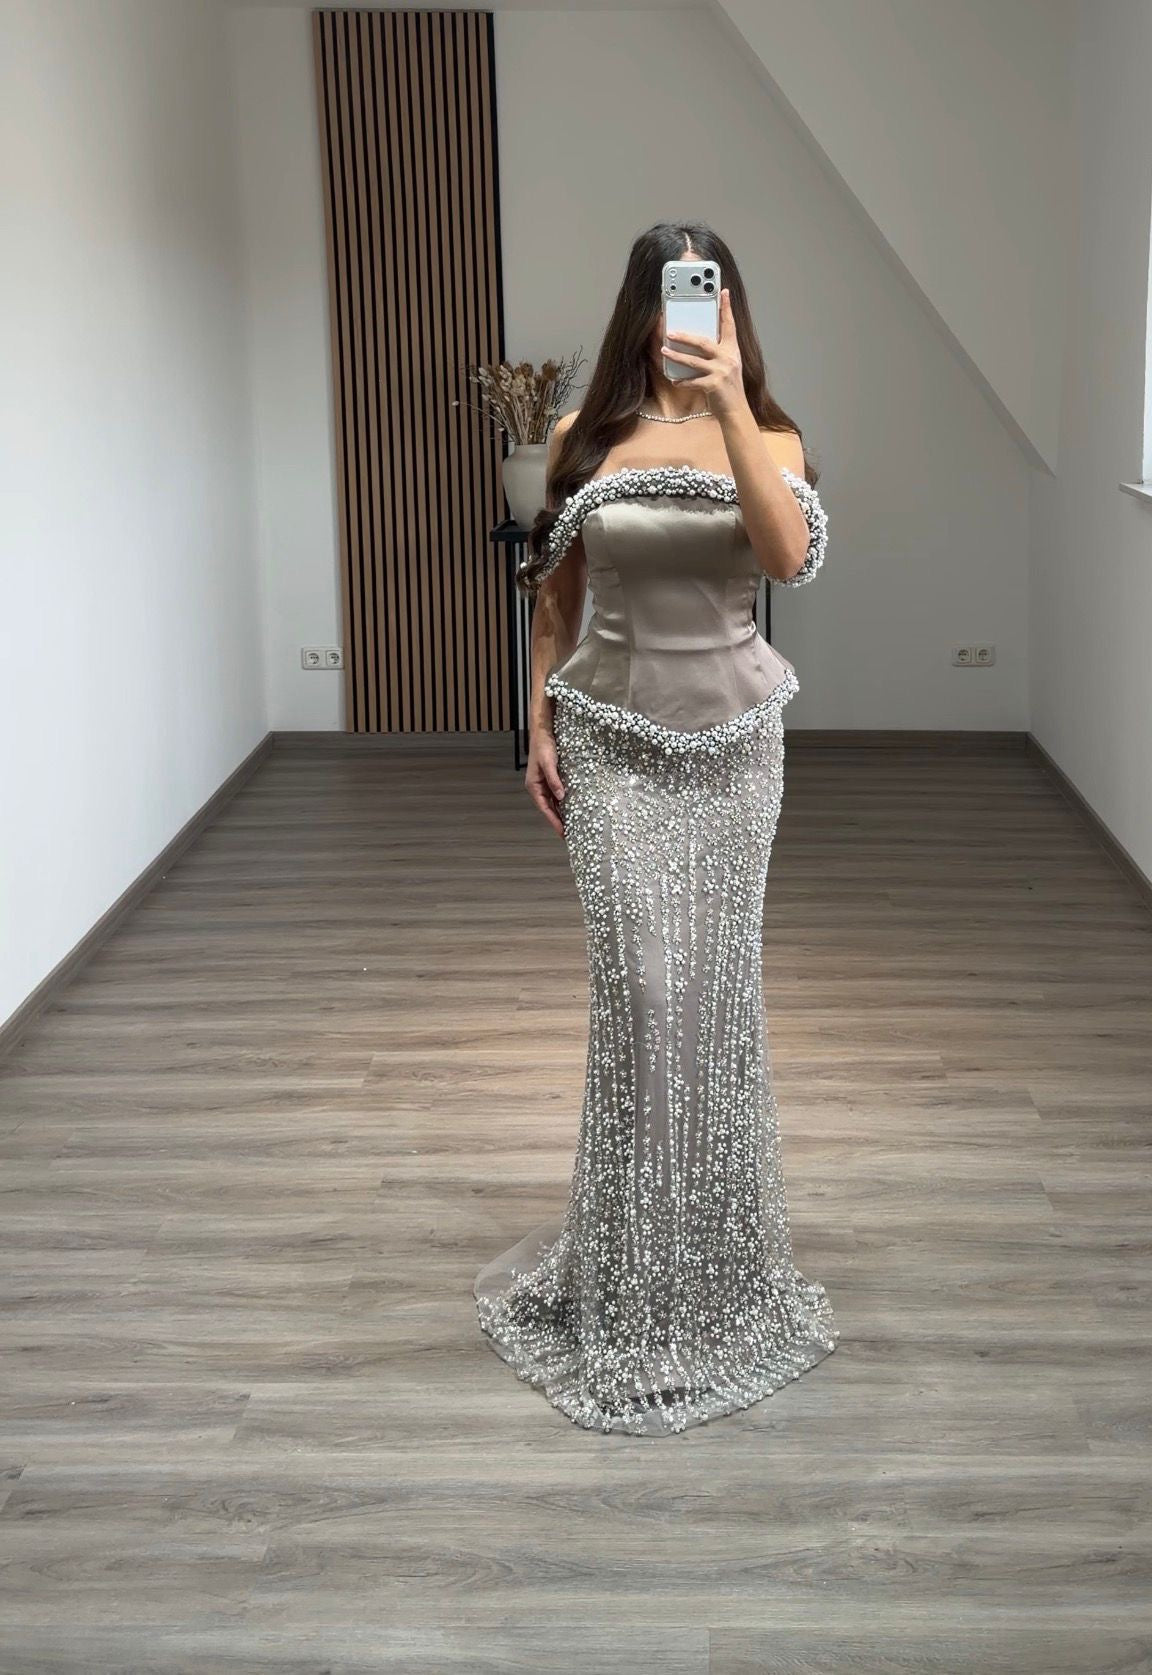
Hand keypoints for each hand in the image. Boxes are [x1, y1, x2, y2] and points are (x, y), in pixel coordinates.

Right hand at [526, 728, 565, 835]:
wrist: (543, 732)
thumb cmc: (543, 746)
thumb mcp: (549, 763)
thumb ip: (554, 780)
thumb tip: (561, 797)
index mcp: (534, 786)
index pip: (544, 808)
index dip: (553, 821)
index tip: (562, 832)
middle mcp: (538, 787)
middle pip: (548, 808)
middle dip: (558, 821)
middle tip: (568, 834)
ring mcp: (545, 783)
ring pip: (553, 803)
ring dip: (561, 813)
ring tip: (571, 825)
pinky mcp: (552, 779)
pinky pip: (557, 795)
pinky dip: (564, 803)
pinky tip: (572, 808)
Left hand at [662, 288, 745, 416]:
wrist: (736, 411)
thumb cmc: (728, 388)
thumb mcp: (727, 366)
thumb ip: (717, 353)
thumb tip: (696, 343)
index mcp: (732, 350)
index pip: (729, 325)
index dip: (726, 308)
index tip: (723, 291)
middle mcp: (728, 358)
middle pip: (703, 342)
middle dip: (685, 336)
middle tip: (670, 331)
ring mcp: (721, 371)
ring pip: (693, 361)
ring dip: (677, 356)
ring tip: (664, 351)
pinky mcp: (714, 385)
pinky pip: (693, 381)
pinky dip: (682, 381)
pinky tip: (674, 381)